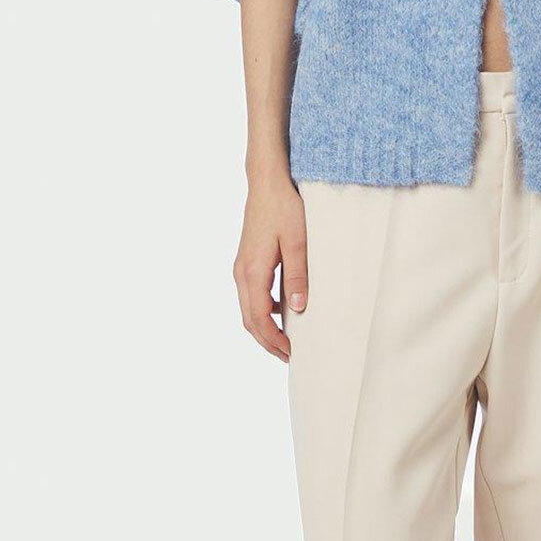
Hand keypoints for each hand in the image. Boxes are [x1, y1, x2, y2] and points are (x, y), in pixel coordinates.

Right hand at [234, 166, 307, 362]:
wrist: (267, 183)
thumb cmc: (284, 209)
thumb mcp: (298, 242)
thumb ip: (297, 276)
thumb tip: (297, 309)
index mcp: (252, 272)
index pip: (259, 319)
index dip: (274, 340)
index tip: (291, 353)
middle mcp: (242, 273)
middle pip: (249, 319)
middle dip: (267, 341)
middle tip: (289, 356)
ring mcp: (242, 267)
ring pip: (248, 309)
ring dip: (264, 328)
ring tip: (286, 341)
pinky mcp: (247, 262)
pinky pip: (252, 296)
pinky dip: (263, 312)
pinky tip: (282, 312)